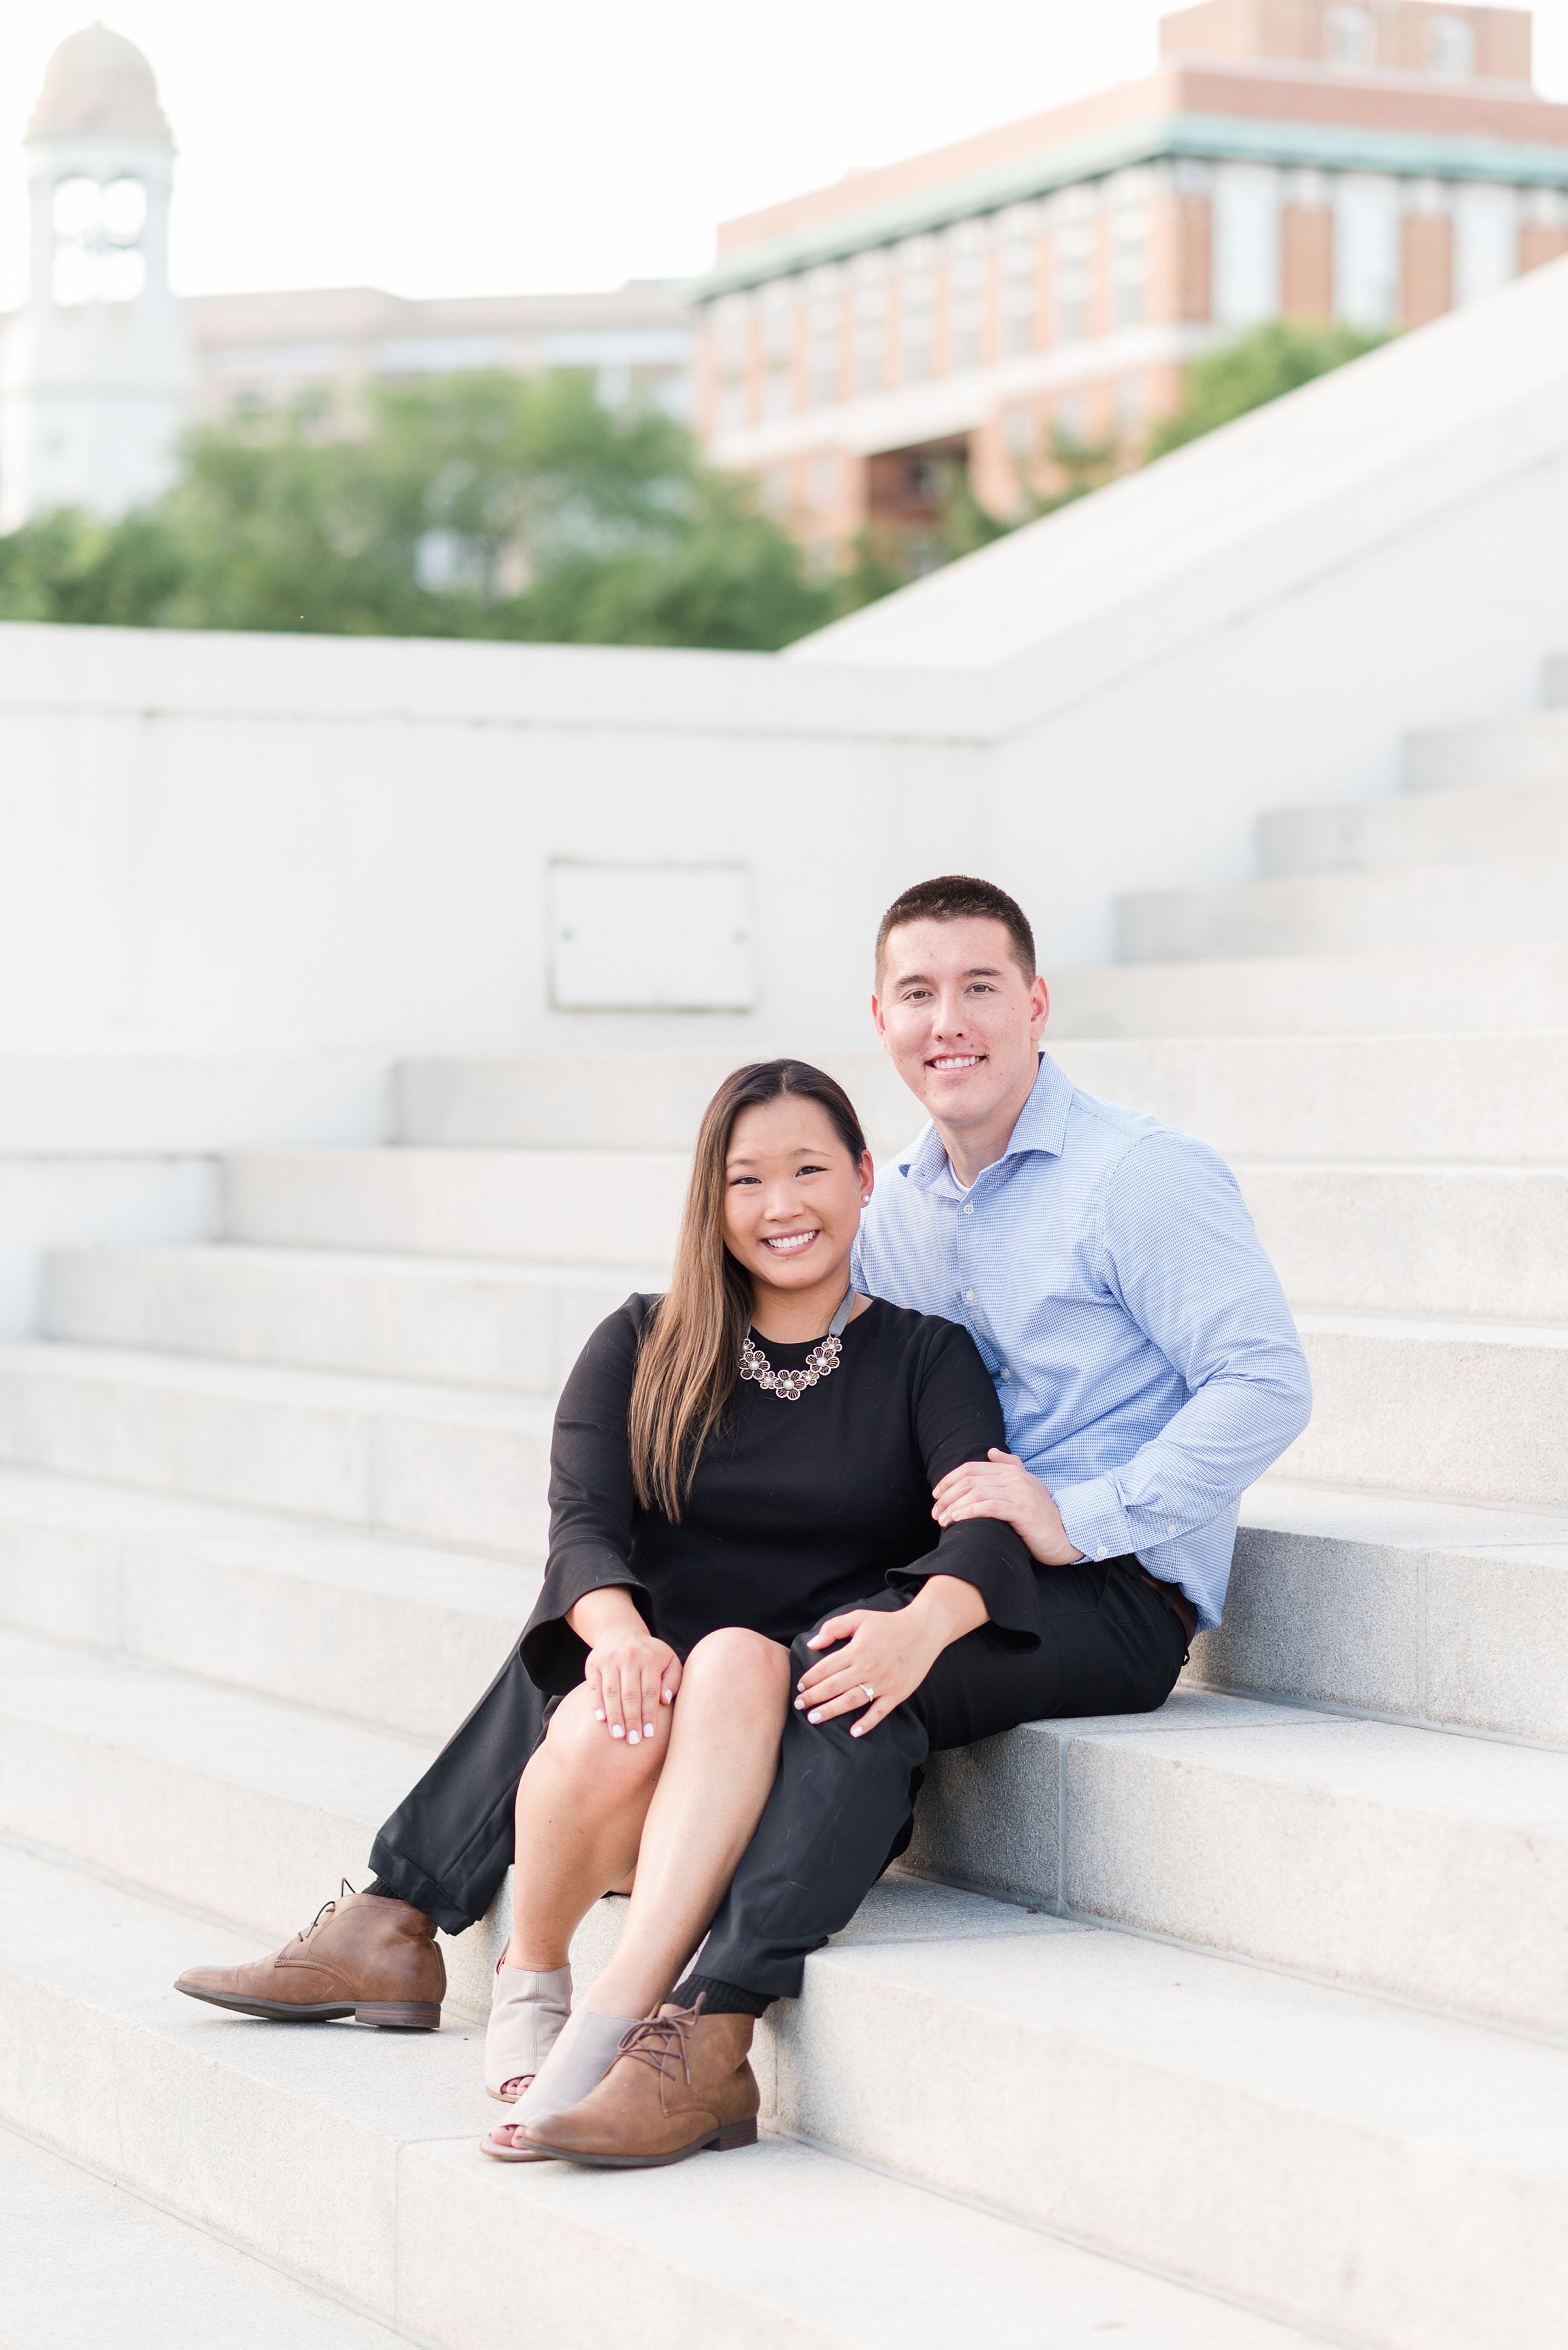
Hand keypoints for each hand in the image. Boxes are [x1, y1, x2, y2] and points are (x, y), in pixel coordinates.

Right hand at [584, 1628, 679, 1745]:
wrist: (620, 1632)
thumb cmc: (650, 1654)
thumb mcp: (668, 1660)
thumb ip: (673, 1679)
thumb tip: (665, 1700)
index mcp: (650, 1658)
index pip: (650, 1692)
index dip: (649, 1715)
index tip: (649, 1734)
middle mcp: (629, 1657)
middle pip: (630, 1695)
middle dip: (632, 1720)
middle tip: (633, 1740)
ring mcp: (609, 1660)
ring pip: (611, 1693)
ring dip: (615, 1717)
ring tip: (618, 1736)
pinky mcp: (593, 1664)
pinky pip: (594, 1688)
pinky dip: (597, 1704)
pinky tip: (601, 1720)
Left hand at [794, 1577, 987, 1737]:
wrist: (923, 1630)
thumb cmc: (889, 1623)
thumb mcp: (859, 1617)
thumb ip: (833, 1628)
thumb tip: (812, 1644)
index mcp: (856, 1650)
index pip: (825, 1668)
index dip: (809, 1679)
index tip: (799, 1686)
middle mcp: (866, 1668)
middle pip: (833, 1687)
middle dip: (813, 1697)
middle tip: (799, 1705)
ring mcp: (882, 1683)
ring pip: (850, 1701)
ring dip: (830, 1711)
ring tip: (814, 1718)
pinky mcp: (897, 1693)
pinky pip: (879, 1712)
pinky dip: (867, 1723)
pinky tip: (854, 1732)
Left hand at [931, 1449, 1084, 1565]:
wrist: (1066, 1536)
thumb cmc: (1041, 1516)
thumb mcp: (1027, 1487)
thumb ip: (1010, 1467)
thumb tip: (991, 1452)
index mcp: (1012, 1471)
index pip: (971, 1468)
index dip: (949, 1480)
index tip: (936, 1495)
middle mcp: (1015, 1478)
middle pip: (969, 1480)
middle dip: (947, 1495)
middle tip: (935, 1512)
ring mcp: (1020, 1493)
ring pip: (976, 1492)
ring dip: (954, 1505)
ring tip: (942, 1519)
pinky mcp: (1023, 1511)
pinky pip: (990, 1507)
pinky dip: (969, 1511)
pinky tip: (957, 1519)